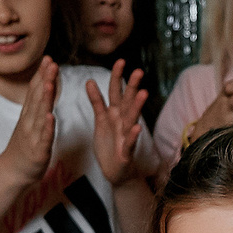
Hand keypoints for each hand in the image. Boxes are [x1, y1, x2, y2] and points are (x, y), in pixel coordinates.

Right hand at [0, 58, 59, 181]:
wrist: (12, 172)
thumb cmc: (24, 148)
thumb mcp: (29, 123)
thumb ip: (36, 106)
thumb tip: (43, 87)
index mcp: (28, 116)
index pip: (35, 91)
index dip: (41, 75)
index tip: (48, 59)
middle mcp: (29, 123)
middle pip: (37, 98)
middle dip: (45, 80)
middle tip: (51, 63)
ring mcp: (33, 136)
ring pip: (40, 114)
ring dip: (45, 98)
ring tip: (50, 83)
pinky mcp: (38, 151)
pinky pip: (44, 138)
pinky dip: (47, 127)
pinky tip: (51, 116)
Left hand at [86, 60, 148, 185]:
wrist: (115, 172)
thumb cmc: (109, 144)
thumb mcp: (100, 120)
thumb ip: (97, 101)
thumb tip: (89, 80)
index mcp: (115, 113)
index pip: (116, 91)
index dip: (117, 77)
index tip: (120, 60)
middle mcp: (123, 122)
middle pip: (128, 101)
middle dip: (132, 87)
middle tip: (138, 71)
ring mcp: (126, 136)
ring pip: (132, 119)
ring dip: (137, 107)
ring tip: (143, 93)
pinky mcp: (127, 152)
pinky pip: (130, 143)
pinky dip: (133, 136)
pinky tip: (137, 128)